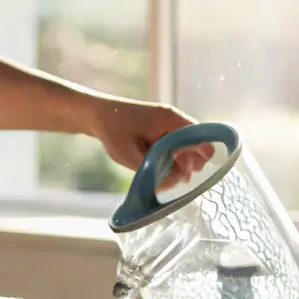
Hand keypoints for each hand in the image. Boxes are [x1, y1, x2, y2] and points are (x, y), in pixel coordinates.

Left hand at [89, 97, 213, 189]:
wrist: (98, 115)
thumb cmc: (113, 131)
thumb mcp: (130, 156)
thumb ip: (153, 171)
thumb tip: (173, 183)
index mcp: (170, 120)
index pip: (199, 136)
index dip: (200, 156)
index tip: (190, 173)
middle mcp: (174, 120)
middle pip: (196, 144)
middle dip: (189, 164)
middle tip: (175, 180)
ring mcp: (169, 125)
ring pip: (186, 148)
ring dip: (181, 164)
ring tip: (168, 180)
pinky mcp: (162, 131)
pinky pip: (176, 147)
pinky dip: (173, 160)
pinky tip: (164, 173)